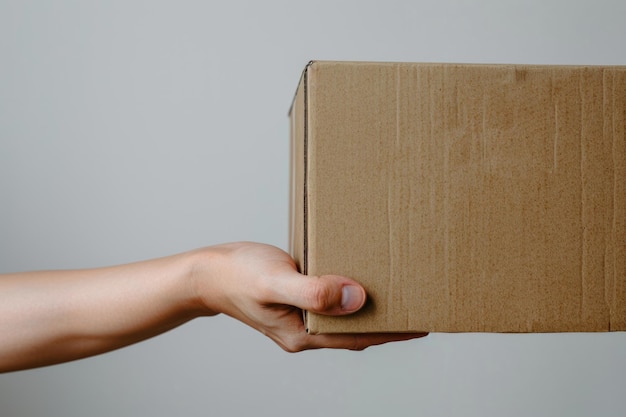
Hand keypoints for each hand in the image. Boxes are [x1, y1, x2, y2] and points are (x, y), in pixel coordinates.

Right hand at [193, 242, 426, 350]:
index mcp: (301, 334)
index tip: (423, 325)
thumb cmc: (237, 275)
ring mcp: (301, 319)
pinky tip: (361, 282)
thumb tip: (356, 298)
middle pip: (355, 332)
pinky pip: (331, 303)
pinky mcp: (297, 303)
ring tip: (399, 296)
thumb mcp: (275, 281)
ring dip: (370, 310)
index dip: (393, 333)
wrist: (208, 273)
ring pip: (344, 318)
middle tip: (419, 307)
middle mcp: (305, 331)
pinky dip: (350, 295)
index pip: (358, 338)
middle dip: (388, 324)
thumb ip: (313, 291)